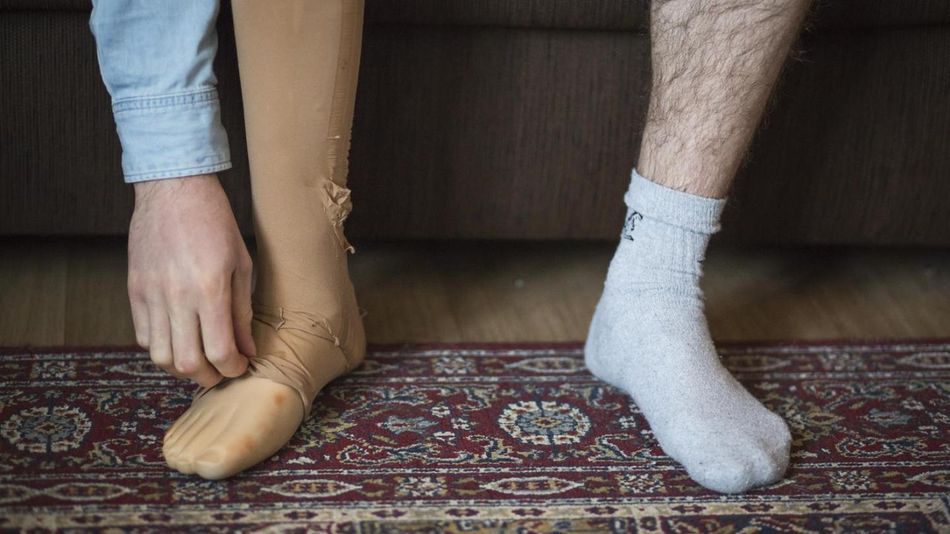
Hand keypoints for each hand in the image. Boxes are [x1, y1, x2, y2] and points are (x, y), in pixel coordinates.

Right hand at [127, 174, 255, 386]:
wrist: (174, 189)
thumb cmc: (216, 223)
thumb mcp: (241, 264)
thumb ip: (243, 311)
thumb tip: (248, 349)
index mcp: (209, 289)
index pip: (219, 351)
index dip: (233, 368)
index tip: (241, 366)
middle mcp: (177, 296)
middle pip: (186, 363)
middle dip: (208, 377)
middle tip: (222, 371)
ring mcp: (150, 295)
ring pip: (160, 356)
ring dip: (181, 368)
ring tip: (200, 360)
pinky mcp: (134, 290)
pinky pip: (143, 336)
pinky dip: (161, 348)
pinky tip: (179, 339)